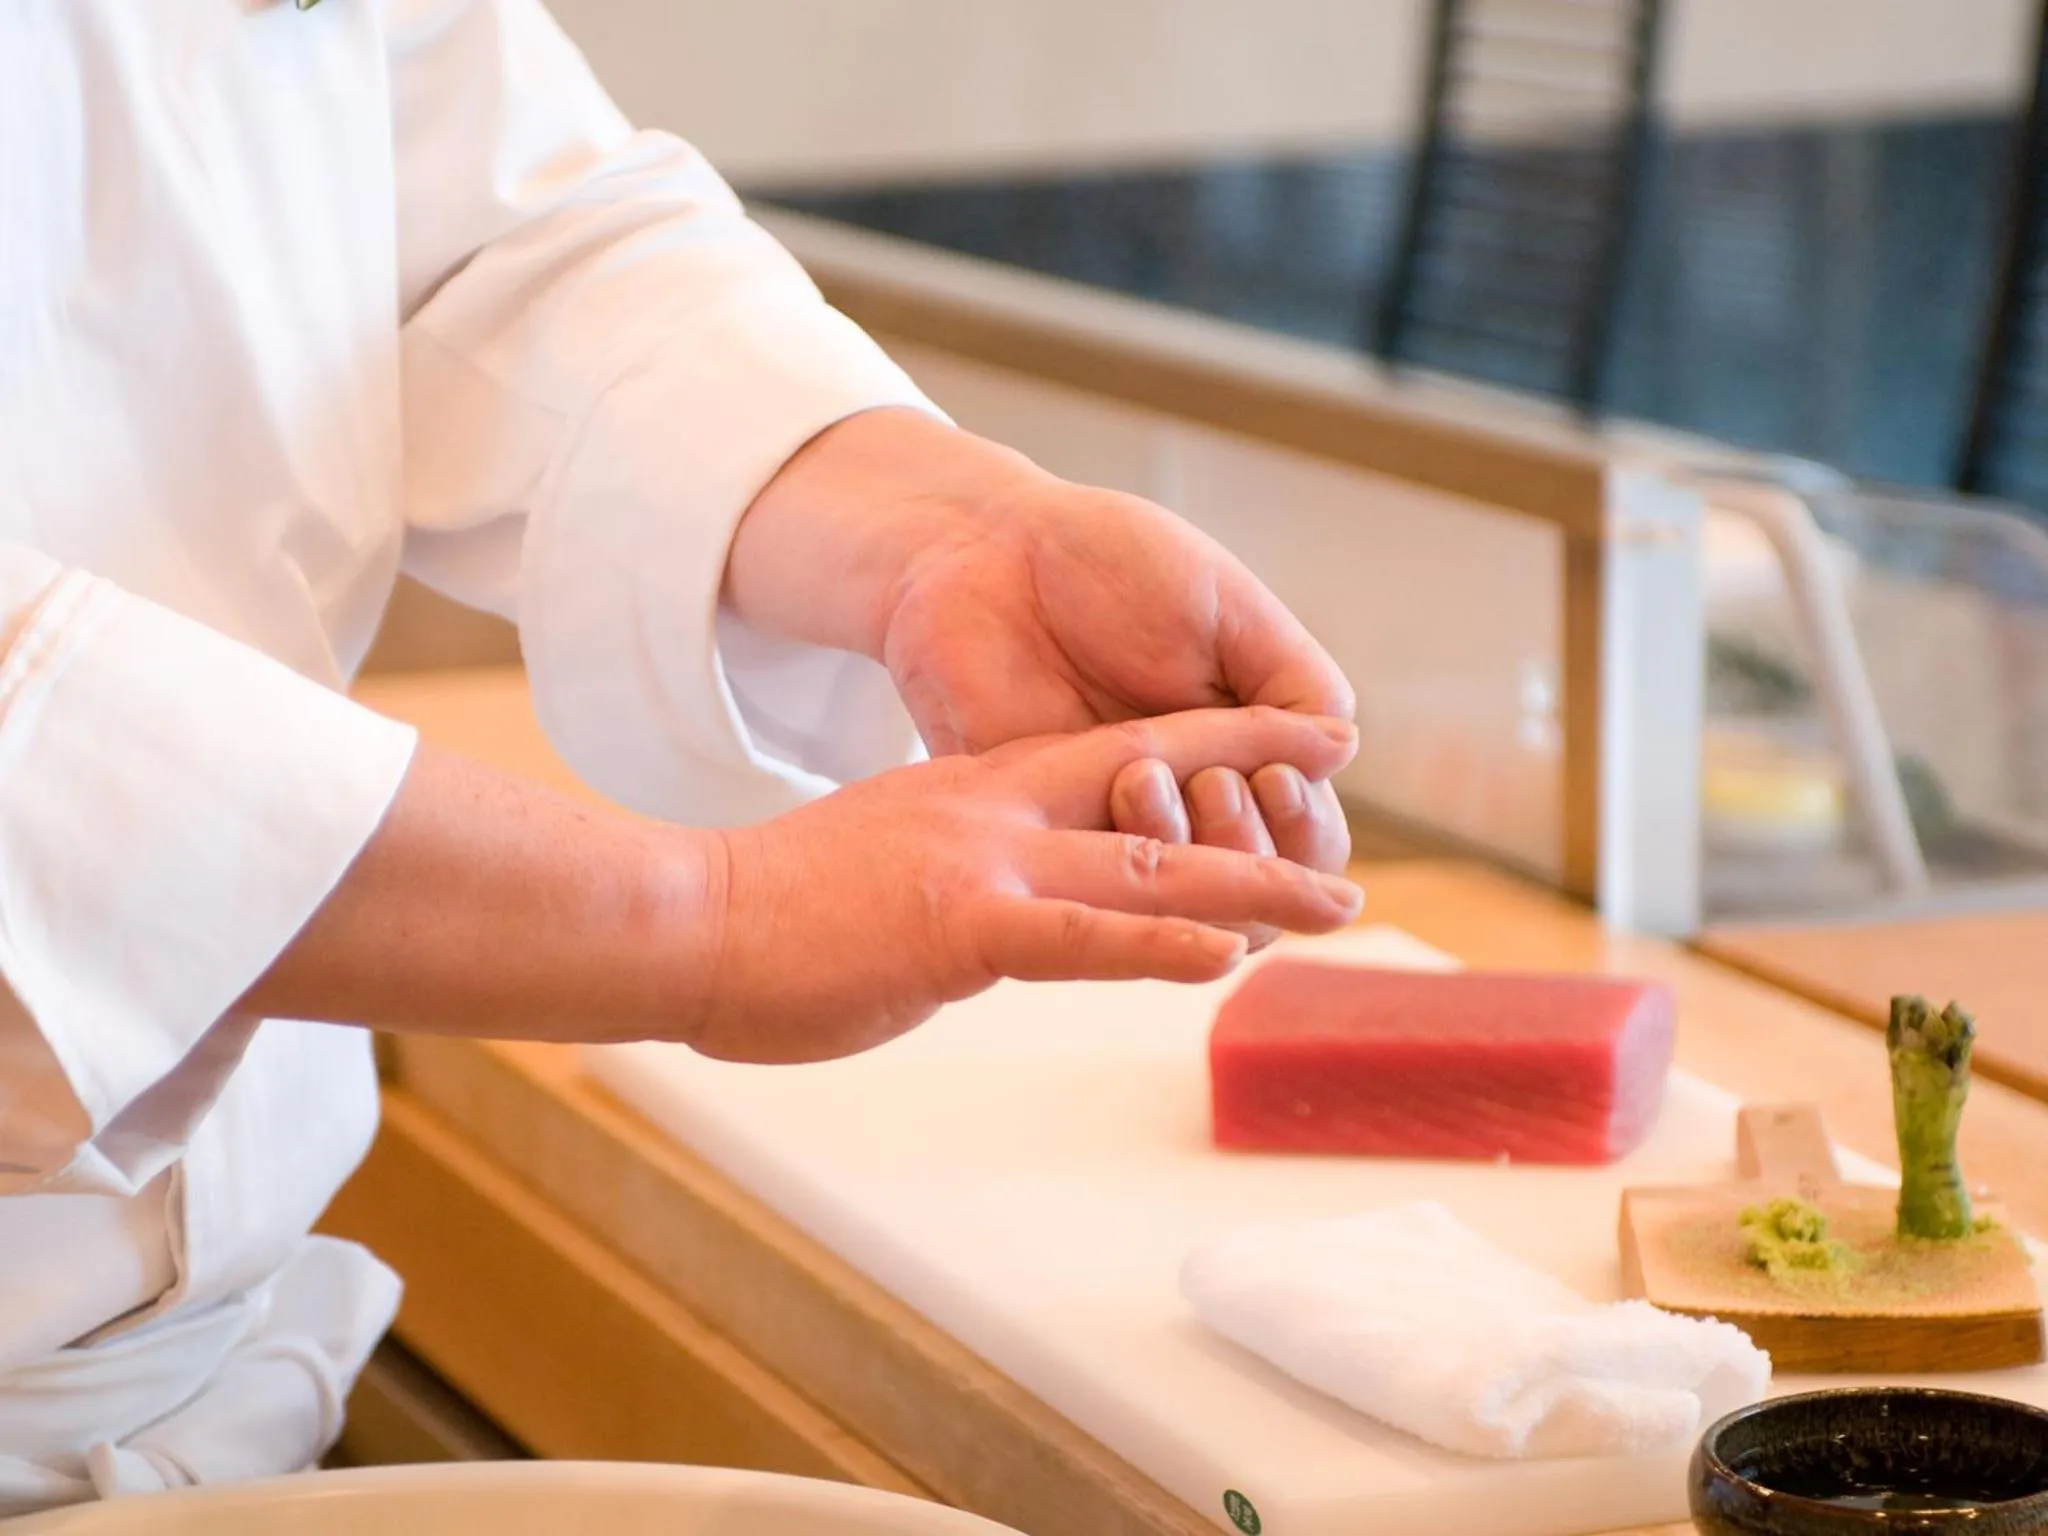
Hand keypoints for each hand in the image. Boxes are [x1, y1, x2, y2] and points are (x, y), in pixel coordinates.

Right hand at [694, 707, 1360, 1063]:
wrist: (687, 916)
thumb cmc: (774, 909)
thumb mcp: (888, 870)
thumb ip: (956, 878)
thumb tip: (987, 918)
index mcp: (982, 794)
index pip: (1122, 762)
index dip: (1217, 760)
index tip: (1292, 760)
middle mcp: (999, 813)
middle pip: (1164, 811)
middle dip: (1267, 833)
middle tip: (1347, 865)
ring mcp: (984, 864)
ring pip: (1147, 869)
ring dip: (1253, 891)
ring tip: (1334, 910)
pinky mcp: (957, 925)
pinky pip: (1077, 937)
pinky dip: (1155, 945)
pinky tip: (1223, 956)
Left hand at [724, 411, 1354, 874]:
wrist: (983, 550)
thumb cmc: (1106, 562)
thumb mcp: (1225, 607)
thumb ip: (1292, 685)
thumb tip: (1342, 751)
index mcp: (1242, 748)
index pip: (1307, 839)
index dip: (1305, 829)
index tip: (1275, 776)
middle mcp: (1185, 800)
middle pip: (1255, 893)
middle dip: (1248, 849)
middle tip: (1214, 782)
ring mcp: (1110, 824)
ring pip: (1177, 905)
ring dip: (1182, 851)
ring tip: (1144, 779)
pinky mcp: (1038, 834)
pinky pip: (1087, 892)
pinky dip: (1112, 868)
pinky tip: (1111, 804)